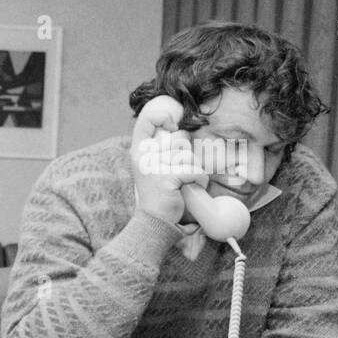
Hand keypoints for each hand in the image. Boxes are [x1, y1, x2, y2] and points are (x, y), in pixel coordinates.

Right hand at [130, 96, 207, 224]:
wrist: (154, 221)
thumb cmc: (159, 192)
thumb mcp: (154, 165)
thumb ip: (162, 146)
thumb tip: (182, 129)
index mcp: (138, 150)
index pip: (148, 119)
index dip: (163, 116)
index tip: (173, 125)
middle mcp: (143, 155)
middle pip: (180, 138)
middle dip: (187, 154)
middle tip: (178, 171)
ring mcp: (153, 166)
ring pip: (190, 156)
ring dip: (194, 170)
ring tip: (183, 183)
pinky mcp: (166, 178)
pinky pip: (196, 171)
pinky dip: (199, 181)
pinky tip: (189, 189)